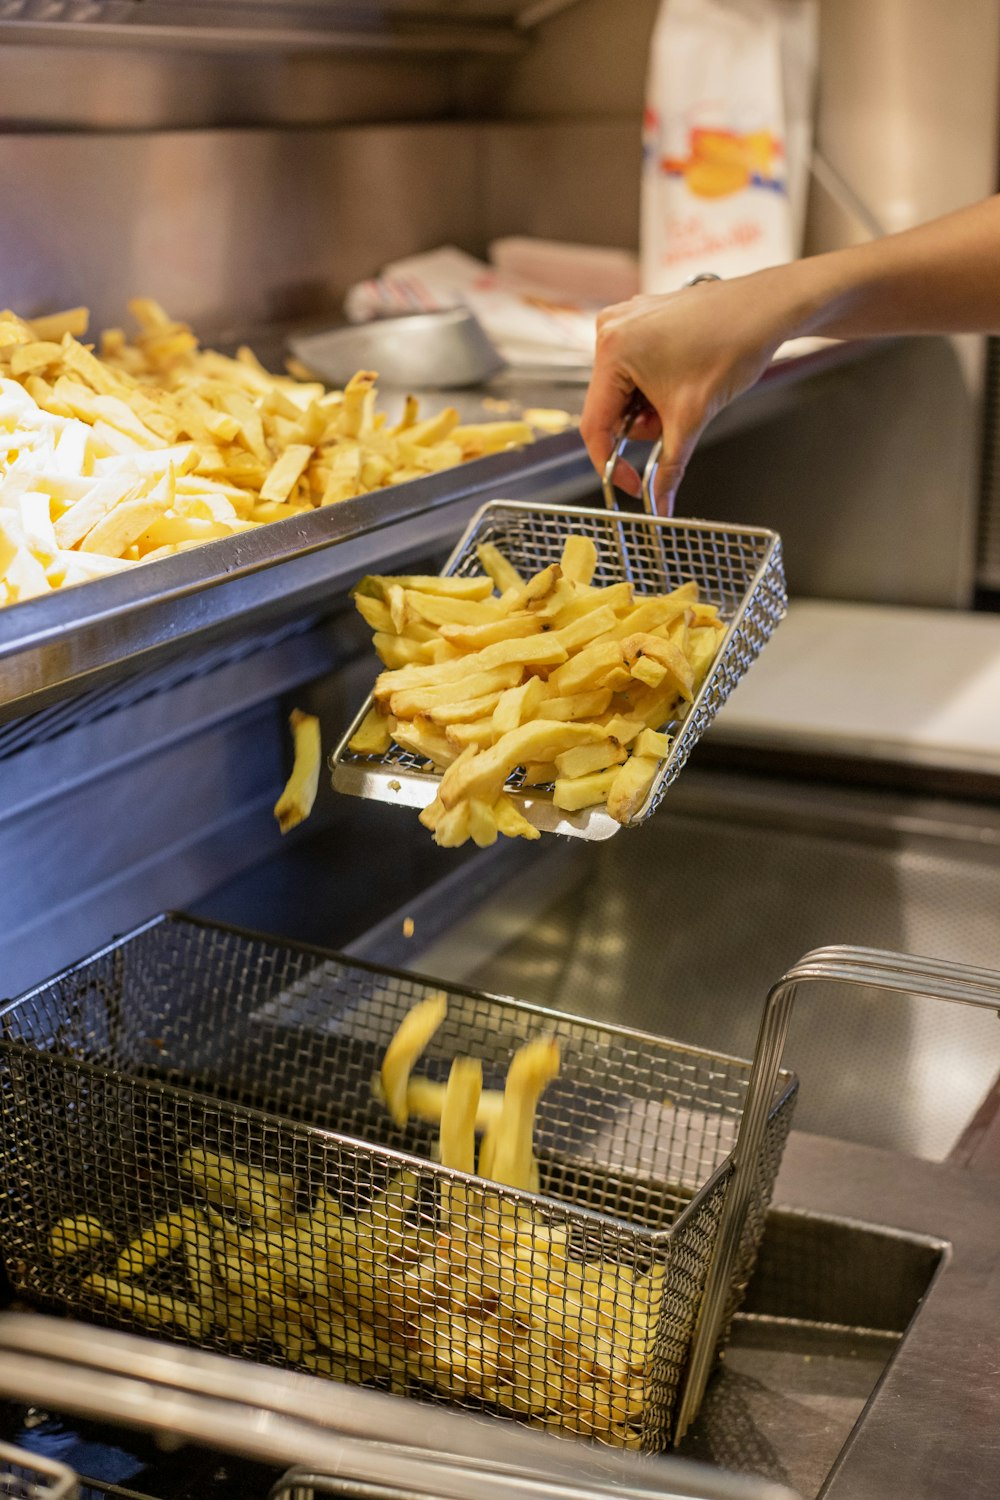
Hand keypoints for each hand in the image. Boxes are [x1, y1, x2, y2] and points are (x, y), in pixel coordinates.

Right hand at [580, 272, 799, 513]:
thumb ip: (670, 466)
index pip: (594, 425)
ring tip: (683, 393)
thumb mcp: (693, 417)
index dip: (610, 463)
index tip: (630, 482)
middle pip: (609, 407)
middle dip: (641, 426)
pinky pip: (634, 368)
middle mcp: (611, 330)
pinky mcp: (641, 319)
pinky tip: (680, 378)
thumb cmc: (734, 343)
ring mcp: (626, 321)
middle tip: (673, 421)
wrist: (767, 308)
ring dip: (649, 406)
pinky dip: (654, 385)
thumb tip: (659, 501)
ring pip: (623, 390)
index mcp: (613, 350)